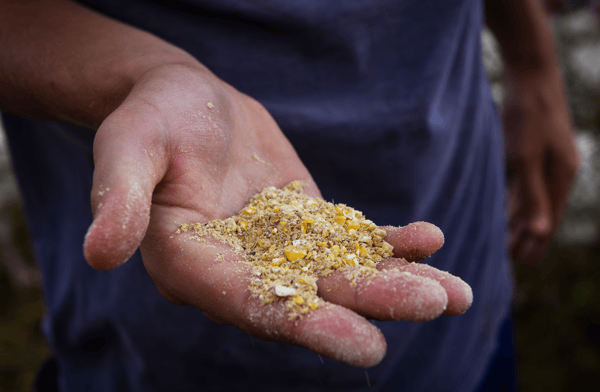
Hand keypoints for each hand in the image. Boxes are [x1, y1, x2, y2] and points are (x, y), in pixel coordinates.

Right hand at [83, 62, 472, 366]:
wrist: (187, 99)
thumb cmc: (152, 118)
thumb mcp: (129, 146)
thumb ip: (120, 198)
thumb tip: (100, 254)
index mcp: (193, 265)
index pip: (252, 305)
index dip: (307, 326)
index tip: (365, 346)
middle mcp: (241, 269)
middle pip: (311, 296)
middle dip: (371, 304)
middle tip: (432, 306)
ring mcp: (279, 249)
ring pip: (341, 275)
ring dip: (396, 285)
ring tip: (454, 295)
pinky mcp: (306, 224)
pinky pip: (351, 240)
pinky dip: (390, 244)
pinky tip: (428, 241)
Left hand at [504, 66, 578, 263]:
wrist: (531, 73)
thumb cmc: (528, 115)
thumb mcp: (526, 158)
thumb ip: (532, 195)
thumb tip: (541, 232)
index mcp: (561, 176)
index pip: (549, 220)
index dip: (537, 242)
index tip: (525, 263)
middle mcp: (559, 170)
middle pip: (543, 212)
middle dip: (529, 236)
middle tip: (514, 258)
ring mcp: (548, 158)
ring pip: (534, 198)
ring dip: (522, 219)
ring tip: (510, 239)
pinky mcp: (535, 148)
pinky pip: (527, 182)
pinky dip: (518, 199)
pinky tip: (507, 206)